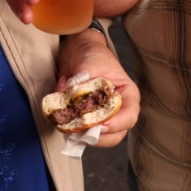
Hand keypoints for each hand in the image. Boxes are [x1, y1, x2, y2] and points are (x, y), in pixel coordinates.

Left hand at [55, 30, 139, 148]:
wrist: (78, 51)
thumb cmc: (92, 55)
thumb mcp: (90, 64)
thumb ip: (83, 82)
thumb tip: (70, 98)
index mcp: (127, 95)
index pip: (129, 117)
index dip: (115, 124)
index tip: (99, 124)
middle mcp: (118, 111)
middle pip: (113, 135)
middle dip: (95, 136)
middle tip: (78, 129)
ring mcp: (102, 118)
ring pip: (96, 139)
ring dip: (80, 135)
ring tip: (67, 122)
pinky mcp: (86, 121)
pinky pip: (80, 134)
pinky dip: (70, 129)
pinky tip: (61, 117)